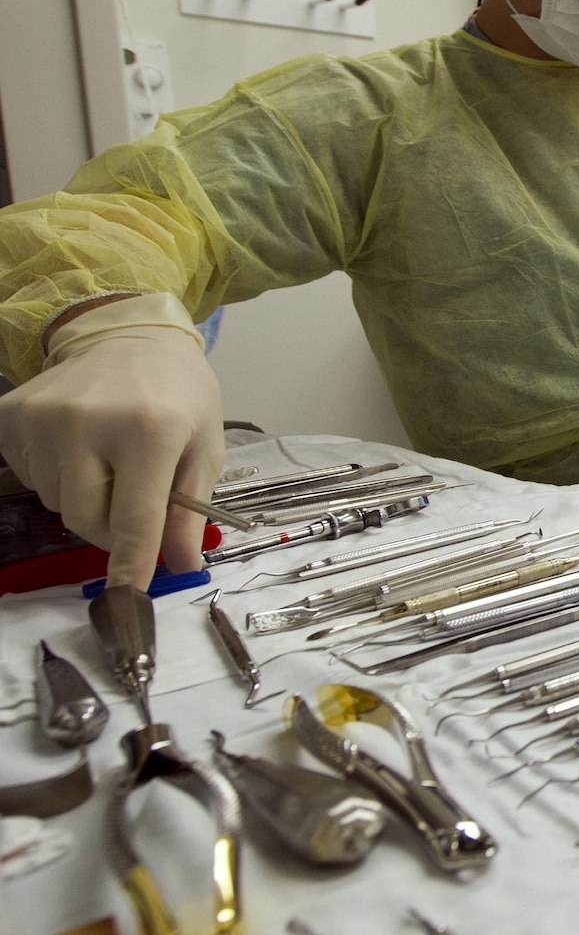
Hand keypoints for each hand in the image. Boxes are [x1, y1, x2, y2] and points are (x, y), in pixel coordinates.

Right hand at [0, 300, 223, 586]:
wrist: (127, 336)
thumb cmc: (177, 395)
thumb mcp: (204, 448)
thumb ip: (189, 510)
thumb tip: (178, 565)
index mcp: (148, 430)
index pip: (134, 518)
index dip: (130, 563)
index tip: (127, 598)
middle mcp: (88, 422)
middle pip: (85, 519)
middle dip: (111, 525)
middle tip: (133, 496)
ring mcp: (42, 418)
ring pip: (57, 502)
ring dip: (85, 496)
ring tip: (109, 457)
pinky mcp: (11, 416)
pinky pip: (31, 477)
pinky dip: (58, 475)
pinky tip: (80, 445)